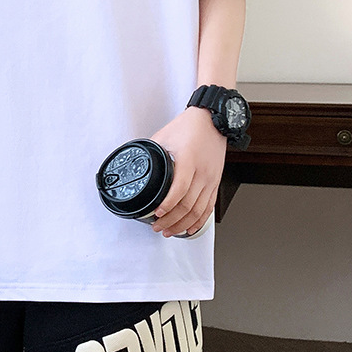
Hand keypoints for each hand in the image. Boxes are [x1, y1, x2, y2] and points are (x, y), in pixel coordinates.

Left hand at [148, 106, 227, 236]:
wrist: (212, 120)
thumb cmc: (189, 126)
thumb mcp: (164, 136)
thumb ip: (152, 152)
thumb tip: (135, 163)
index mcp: (188, 160)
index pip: (179, 189)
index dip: (167, 205)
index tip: (156, 213)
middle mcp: (202, 173)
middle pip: (188, 205)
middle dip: (171, 220)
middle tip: (158, 227)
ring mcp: (211, 179)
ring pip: (199, 211)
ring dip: (183, 224)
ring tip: (169, 231)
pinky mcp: (216, 182)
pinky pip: (209, 207)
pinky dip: (199, 221)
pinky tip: (190, 228)